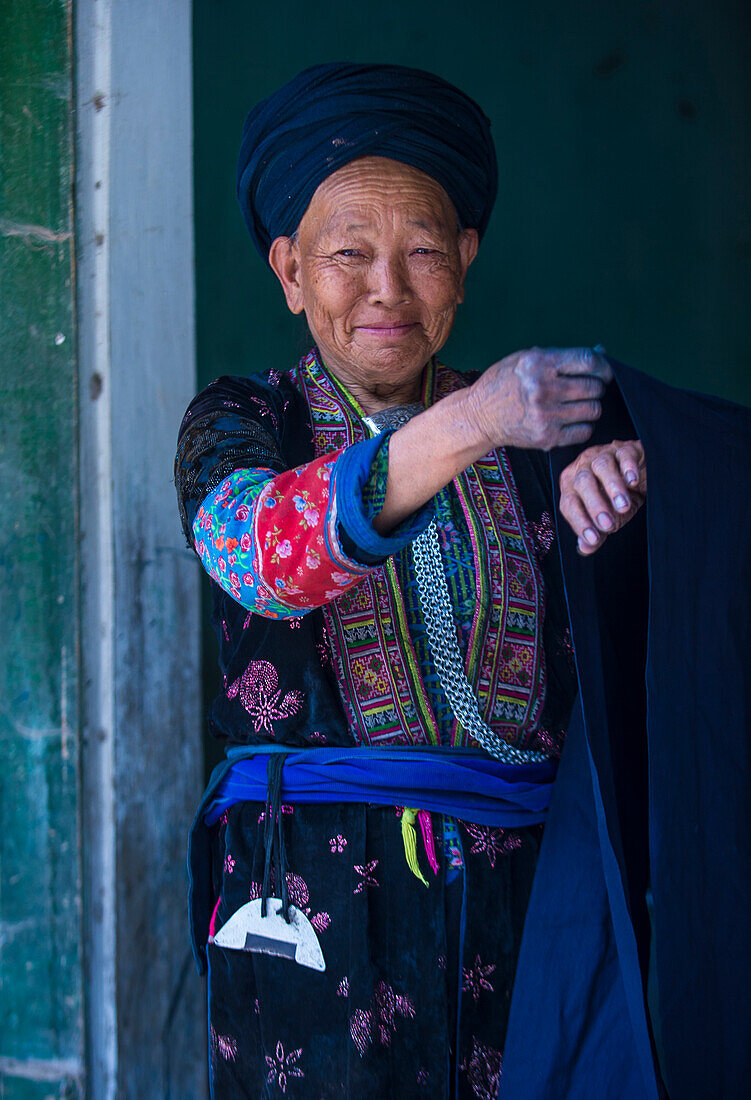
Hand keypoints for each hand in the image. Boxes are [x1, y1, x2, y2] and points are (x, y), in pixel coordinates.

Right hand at [467, 346, 612, 451]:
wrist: (480, 416)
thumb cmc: (504, 383)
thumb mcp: (527, 359)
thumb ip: (563, 356)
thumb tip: (601, 353)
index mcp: (538, 364)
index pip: (588, 362)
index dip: (604, 367)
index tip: (605, 372)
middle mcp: (542, 389)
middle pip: (594, 388)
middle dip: (597, 387)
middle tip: (588, 389)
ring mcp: (545, 415)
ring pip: (593, 410)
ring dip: (591, 407)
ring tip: (578, 404)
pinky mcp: (546, 437)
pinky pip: (583, 431)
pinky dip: (583, 426)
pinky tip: (571, 420)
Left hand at [558, 439, 646, 554]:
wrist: (642, 473)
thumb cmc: (617, 496)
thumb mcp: (609, 517)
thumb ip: (597, 532)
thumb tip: (584, 548)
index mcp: (572, 486)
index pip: (569, 503)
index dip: (579, 522)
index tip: (593, 539)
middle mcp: (583, 468)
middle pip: (582, 483)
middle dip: (594, 506)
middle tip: (608, 525)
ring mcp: (604, 455)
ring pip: (602, 467)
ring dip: (611, 488)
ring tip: (623, 506)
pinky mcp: (625, 448)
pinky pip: (624, 454)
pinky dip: (628, 467)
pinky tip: (633, 481)